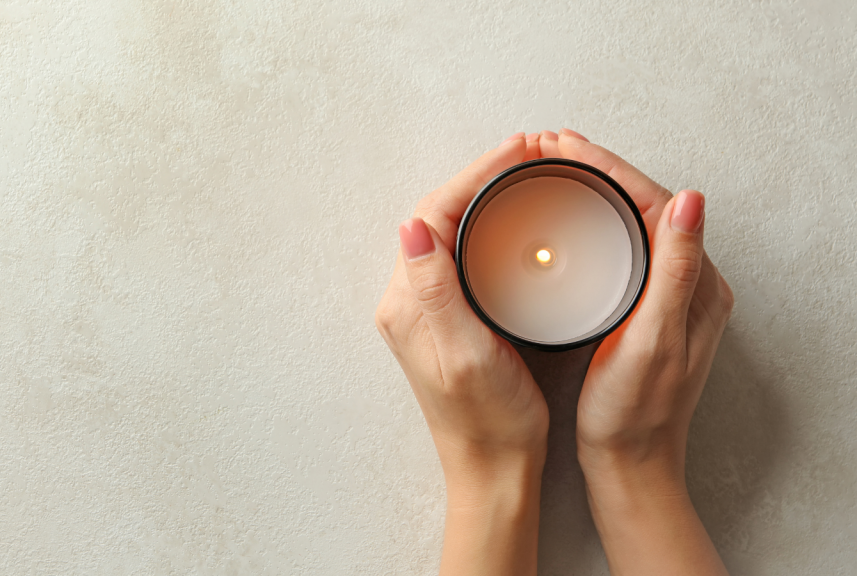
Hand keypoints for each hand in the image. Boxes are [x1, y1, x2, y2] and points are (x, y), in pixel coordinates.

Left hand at [375, 133, 547, 574]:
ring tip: (522, 175)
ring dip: (482, 199)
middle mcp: (409, 302)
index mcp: (408, 304)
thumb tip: (412, 226)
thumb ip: (436, 290)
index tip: (516, 153)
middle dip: (479, 178)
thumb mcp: (465, 353)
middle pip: (438, 216)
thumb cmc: (488, 420)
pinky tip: (512, 224)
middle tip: (525, 155)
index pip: (433, 215)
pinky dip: (485, 229)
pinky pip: (460, 256)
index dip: (475, 176)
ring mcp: (427, 310)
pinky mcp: (446, 320)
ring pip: (449, 232)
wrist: (494, 467)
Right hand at [541, 130, 733, 574]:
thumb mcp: (654, 341)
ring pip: (627, 222)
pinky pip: (618, 246)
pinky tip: (565, 219)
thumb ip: (673, 271)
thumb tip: (691, 199)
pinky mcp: (640, 308)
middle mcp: (685, 282)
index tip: (566, 146)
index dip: (609, 167)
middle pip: (640, 204)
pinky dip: (591, 223)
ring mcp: (662, 294)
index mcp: (696, 284)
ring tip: (551, 169)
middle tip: (547, 147)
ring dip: (591, 191)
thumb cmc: (635, 411)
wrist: (629, 461)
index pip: (654, 202)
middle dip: (595, 169)